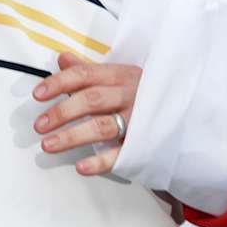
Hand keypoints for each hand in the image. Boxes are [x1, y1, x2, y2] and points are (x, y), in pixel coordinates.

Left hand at [32, 52, 139, 176]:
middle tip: (39, 125)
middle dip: (62, 112)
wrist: (189, 114)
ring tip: (48, 145)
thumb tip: (62, 58)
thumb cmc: (145, 93)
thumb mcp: (120, 76)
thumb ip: (89, 70)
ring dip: (72, 136)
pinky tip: (81, 167)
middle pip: (91, 100)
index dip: (59, 83)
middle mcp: (131, 95)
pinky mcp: (145, 145)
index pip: (86, 75)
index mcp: (122, 75)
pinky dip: (101, 162)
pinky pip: (122, 155)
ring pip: (102, 127)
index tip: (38, 94)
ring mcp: (139, 121)